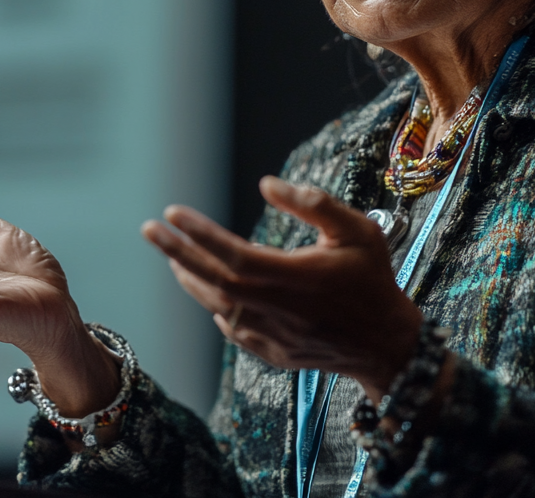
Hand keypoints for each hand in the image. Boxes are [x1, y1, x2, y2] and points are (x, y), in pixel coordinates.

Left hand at [141, 176, 421, 400]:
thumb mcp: (357, 230)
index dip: (198, 233)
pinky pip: (231, 328)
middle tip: (149, 230)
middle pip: (212, 278)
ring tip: (172, 257)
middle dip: (176, 251)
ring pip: (216, 305)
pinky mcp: (271, 351)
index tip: (172, 213)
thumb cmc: (372, 280)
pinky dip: (214, 308)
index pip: (231, 251)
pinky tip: (209, 294)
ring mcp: (270, 334)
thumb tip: (266, 184)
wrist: (386, 344)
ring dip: (190, 278)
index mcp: (292, 276)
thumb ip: (313, 203)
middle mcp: (274, 307)